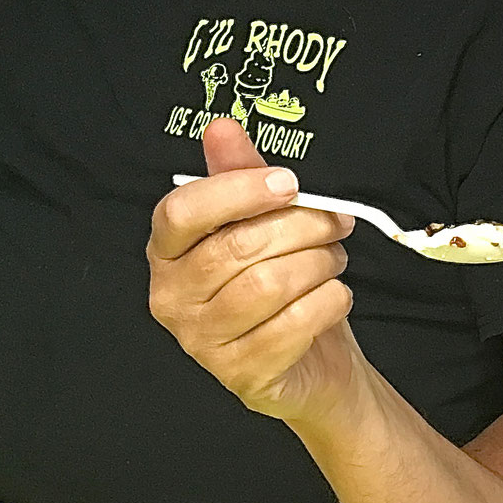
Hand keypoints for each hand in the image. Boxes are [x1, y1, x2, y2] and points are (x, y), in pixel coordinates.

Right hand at [148, 118, 365, 425]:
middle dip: (300, 227)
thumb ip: (239, 175)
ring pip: (267, 284)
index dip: (238, 191)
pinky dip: (327, 301)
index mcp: (167, 253)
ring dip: (318, 263)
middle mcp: (172, 298)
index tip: (288, 183)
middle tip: (335, 221)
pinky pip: (293, 324)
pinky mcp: (241, 374)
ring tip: (333, 258)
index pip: (181, 212)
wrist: (311, 360)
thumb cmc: (280, 284)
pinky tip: (333, 294)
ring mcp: (202, 342)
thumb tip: (221, 128)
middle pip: (236, 247)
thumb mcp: (260, 223)